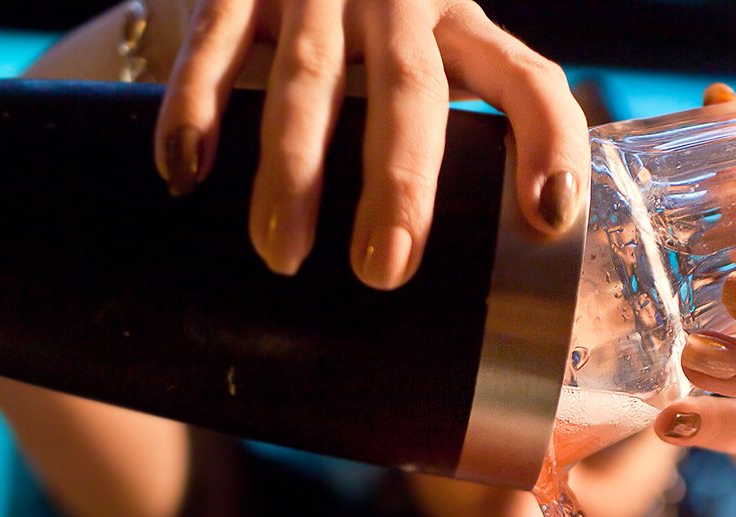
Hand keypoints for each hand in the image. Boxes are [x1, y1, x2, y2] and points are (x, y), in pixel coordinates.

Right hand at [154, 0, 589, 287]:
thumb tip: (503, 254)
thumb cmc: (379, 44)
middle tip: (383, 270)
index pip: (528, 81)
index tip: (547, 220)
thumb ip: (465, 145)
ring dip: (293, 171)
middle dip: (398, 183)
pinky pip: (214, 41)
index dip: (547, 145)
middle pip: (409, 89)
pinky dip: (197, 108)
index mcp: (465, 31)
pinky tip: (188, 172)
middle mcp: (401, 2)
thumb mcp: (438, 70)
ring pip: (309, 77)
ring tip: (284, 255)